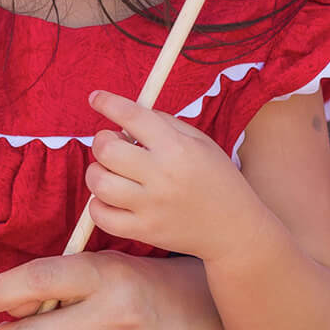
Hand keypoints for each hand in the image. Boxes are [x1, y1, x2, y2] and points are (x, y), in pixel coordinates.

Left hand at [82, 90, 263, 262]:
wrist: (234, 227)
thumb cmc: (216, 178)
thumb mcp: (200, 141)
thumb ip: (164, 123)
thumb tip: (126, 116)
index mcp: (177, 147)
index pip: (132, 116)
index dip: (107, 103)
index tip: (96, 98)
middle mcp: (162, 175)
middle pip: (106, 150)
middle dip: (102, 141)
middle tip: (114, 144)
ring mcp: (151, 206)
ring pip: (99, 183)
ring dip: (97, 172)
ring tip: (111, 172)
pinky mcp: (145, 231)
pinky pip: (102, 216)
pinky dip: (97, 205)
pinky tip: (110, 198)